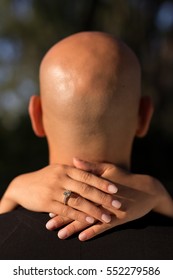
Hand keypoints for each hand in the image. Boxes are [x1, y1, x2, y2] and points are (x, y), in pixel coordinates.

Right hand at [0, 164, 120, 224]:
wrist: (22, 186)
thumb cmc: (44, 178)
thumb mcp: (58, 170)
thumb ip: (73, 169)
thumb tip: (88, 168)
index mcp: (66, 169)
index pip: (87, 175)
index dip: (102, 182)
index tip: (115, 189)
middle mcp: (61, 178)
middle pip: (86, 188)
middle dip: (103, 197)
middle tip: (117, 204)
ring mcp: (54, 190)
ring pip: (78, 201)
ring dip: (94, 210)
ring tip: (107, 217)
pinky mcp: (47, 203)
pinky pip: (66, 210)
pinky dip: (79, 216)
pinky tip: (89, 220)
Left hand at [46, 158, 172, 240]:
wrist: (145, 189)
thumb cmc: (124, 178)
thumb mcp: (108, 169)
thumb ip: (90, 167)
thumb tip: (73, 160)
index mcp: (96, 185)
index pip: (75, 194)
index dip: (62, 201)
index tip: (48, 207)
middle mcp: (101, 198)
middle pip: (78, 209)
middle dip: (63, 218)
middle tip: (48, 225)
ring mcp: (110, 209)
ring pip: (88, 220)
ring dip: (73, 228)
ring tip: (60, 235)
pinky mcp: (118, 218)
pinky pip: (103, 227)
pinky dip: (92, 232)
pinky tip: (81, 238)